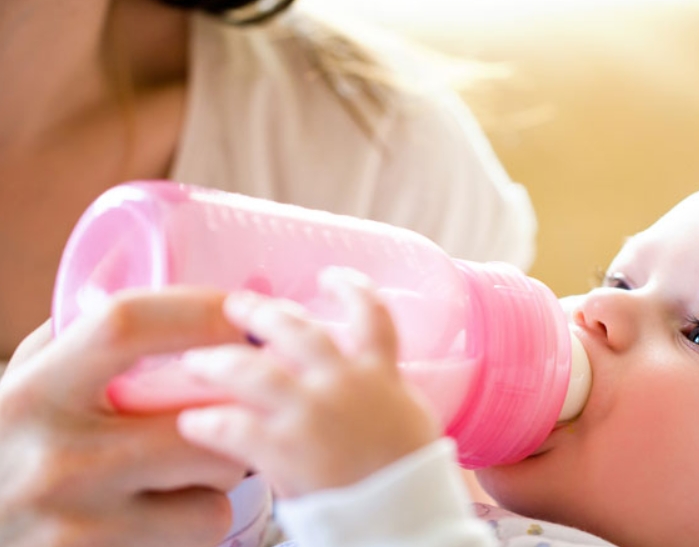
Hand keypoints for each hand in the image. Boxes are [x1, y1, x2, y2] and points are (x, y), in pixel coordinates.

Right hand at [0, 288, 249, 546]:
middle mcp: (55, 454)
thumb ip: (76, 345)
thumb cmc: (6, 449)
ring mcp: (79, 519)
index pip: (127, 324)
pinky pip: (203, 529)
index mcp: (33, 390)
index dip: (198, 309)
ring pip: (217, 478)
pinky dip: (205, 516)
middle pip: (200, 412)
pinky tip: (176, 509)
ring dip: (227, 464)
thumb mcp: (20, 386)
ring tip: (201, 459)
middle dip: (238, 404)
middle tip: (238, 399)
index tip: (240, 310)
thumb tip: (164, 297)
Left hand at [177, 269, 440, 498]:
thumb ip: (380, 391)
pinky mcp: (285, 450)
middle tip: (236, 305)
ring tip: (196, 360)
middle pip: (297, 331)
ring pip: (254, 371)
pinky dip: (209, 422)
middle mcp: (343, 382)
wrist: (405, 517)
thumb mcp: (408, 419)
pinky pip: (234, 427)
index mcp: (379, 373)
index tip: (331, 276)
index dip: (351, 288)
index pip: (372, 314)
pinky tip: (192, 422)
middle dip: (262, 313)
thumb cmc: (411, 476)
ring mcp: (312, 413)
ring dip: (220, 362)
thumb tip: (362, 380)